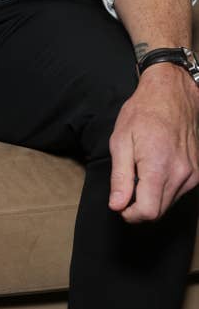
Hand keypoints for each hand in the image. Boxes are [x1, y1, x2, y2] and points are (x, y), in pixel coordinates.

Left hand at [109, 63, 198, 222]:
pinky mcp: (197, 172)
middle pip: (158, 211)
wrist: (171, 94)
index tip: (120, 204)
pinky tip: (154, 169)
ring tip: (140, 171)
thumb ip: (120, 177)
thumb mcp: (121, 140)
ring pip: (168, 203)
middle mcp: (180, 174)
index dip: (130, 214)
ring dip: (152, 197)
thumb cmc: (143, 112)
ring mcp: (192, 174)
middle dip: (139, 207)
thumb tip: (117, 205)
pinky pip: (178, 192)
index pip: (148, 211)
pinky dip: (164, 188)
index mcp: (158, 166)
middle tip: (126, 188)